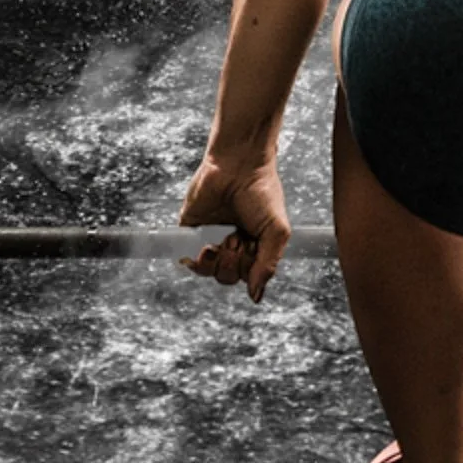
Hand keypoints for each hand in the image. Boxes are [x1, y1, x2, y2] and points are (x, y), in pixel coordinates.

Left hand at [177, 153, 291, 302]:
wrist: (239, 165)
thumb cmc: (262, 193)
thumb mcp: (277, 231)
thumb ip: (267, 266)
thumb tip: (256, 297)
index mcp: (252, 247)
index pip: (247, 276)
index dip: (249, 267)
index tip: (253, 244)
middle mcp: (230, 245)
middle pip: (226, 277)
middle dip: (233, 262)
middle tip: (238, 237)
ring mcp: (209, 238)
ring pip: (207, 272)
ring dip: (216, 259)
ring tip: (224, 237)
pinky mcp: (190, 230)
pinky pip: (185, 259)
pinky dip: (194, 259)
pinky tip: (206, 245)